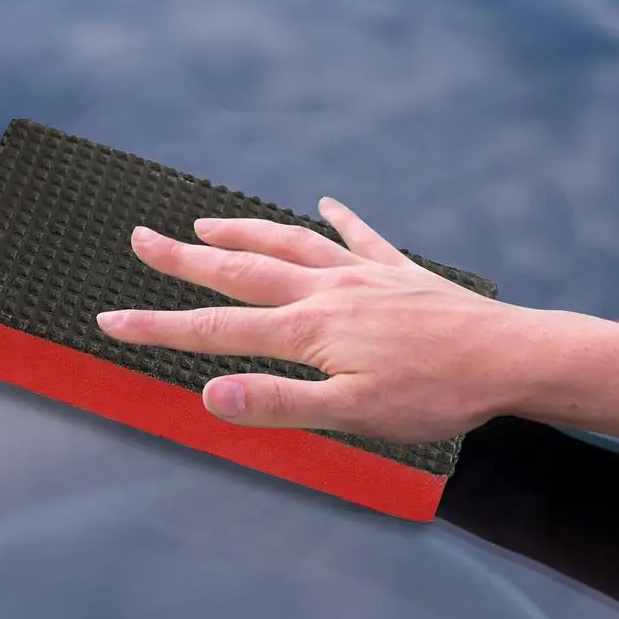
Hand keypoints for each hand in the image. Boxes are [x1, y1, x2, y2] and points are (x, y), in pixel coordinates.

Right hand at [96, 197, 536, 442]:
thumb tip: (208, 394)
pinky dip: (340, 219)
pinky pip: (361, 237)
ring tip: (207, 224)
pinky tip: (328, 202)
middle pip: (241, 270)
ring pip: (289, 243)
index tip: (110, 319)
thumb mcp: (353, 416)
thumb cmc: (434, 394)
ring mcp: (363, 274)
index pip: (216, 328)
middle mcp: (327, 290)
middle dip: (184, 260)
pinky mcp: (397, 271)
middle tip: (141, 239)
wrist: (508, 357)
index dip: (158, 326)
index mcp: (309, 329)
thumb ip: (278, 403)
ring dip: (244, 233)